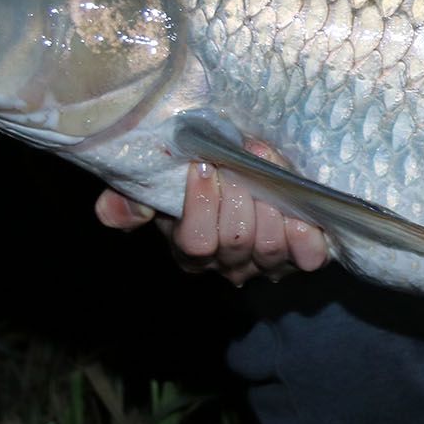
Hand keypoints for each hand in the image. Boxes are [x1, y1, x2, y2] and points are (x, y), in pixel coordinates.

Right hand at [94, 145, 329, 284]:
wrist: (249, 181)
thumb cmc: (200, 184)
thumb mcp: (158, 189)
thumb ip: (128, 201)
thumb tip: (115, 211)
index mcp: (191, 249)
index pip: (194, 241)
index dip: (200, 205)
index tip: (203, 164)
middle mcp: (229, 263)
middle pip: (234, 241)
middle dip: (239, 195)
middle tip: (241, 160)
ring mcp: (267, 264)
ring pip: (269, 246)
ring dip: (271, 204)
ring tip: (267, 168)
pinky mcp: (302, 257)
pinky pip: (308, 257)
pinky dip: (305, 236)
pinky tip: (299, 212)